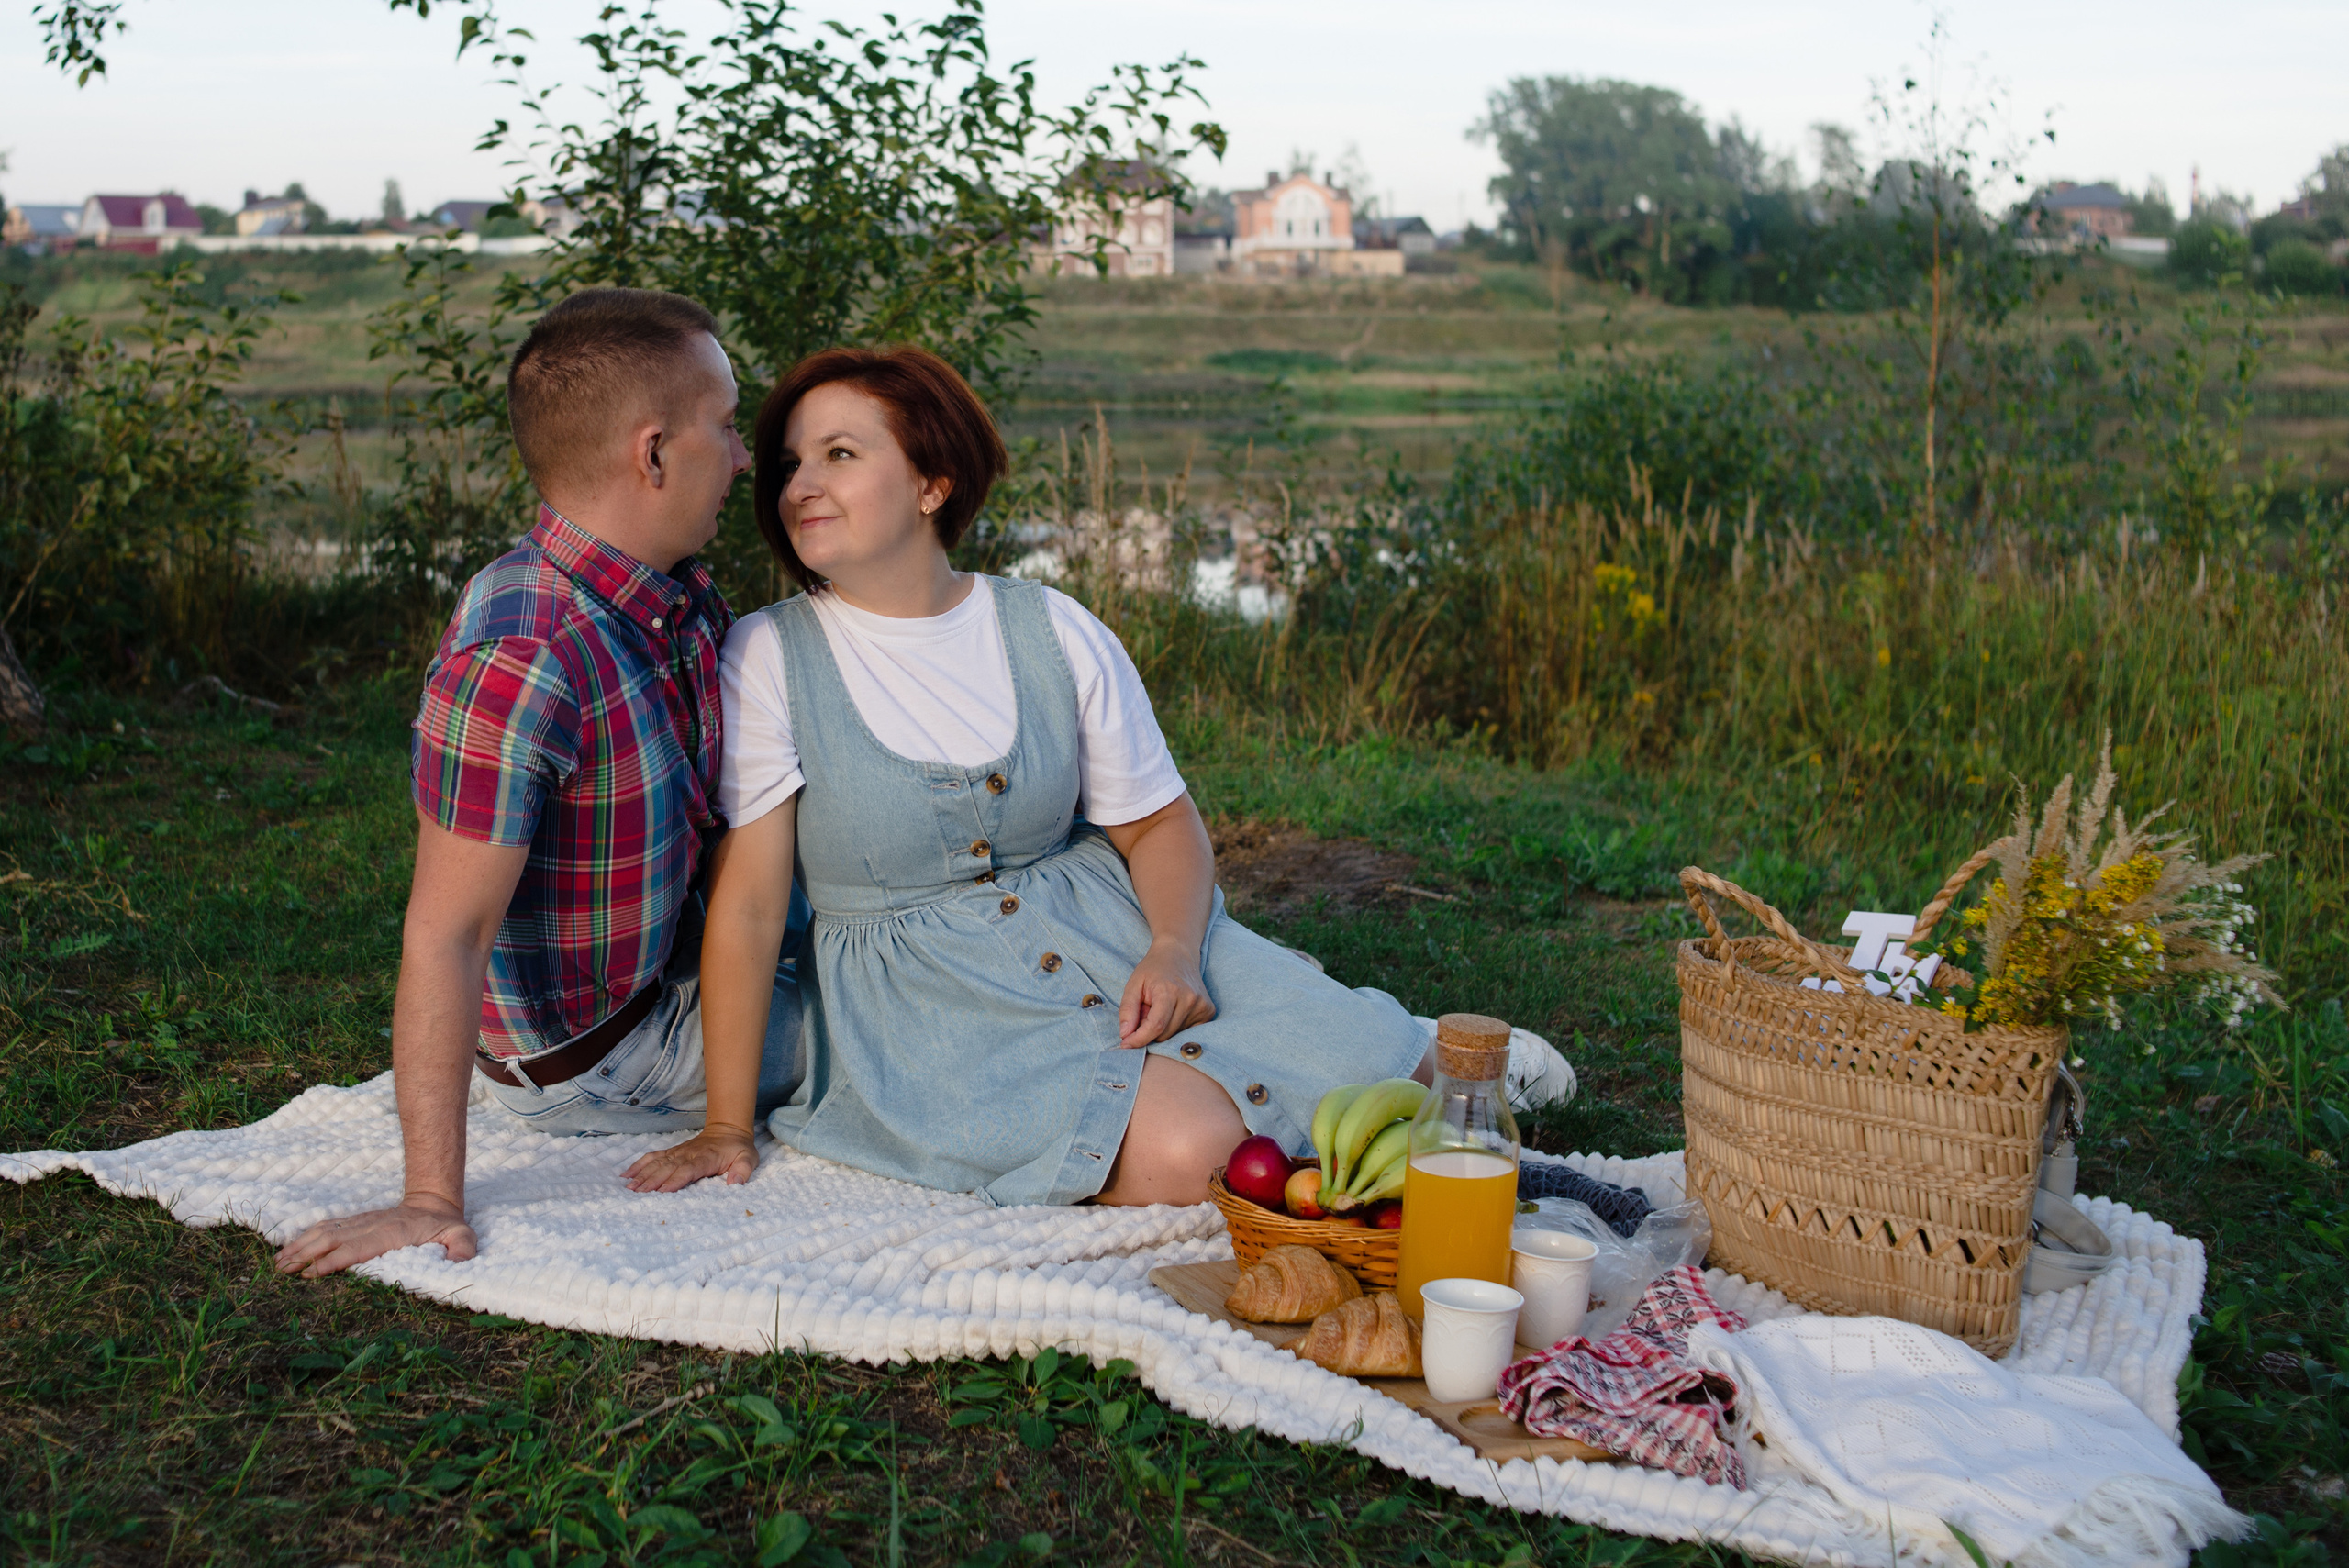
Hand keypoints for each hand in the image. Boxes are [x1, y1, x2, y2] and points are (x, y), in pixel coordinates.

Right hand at [274, 1194, 476, 1277]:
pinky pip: (328, 1225)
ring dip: (301, 1245)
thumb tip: (460, 1262)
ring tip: (277, 1262)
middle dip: (306, 1254)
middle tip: (280, 1271)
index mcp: (392, 1233)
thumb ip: (462, 1249)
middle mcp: (372, 1225)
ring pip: (326, 1230)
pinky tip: (290, 1247)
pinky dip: (306, 1236)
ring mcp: (362, 1221)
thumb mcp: (462, 1236)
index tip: (309, 1273)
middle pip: (333, 1239)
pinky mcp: (356, 1220)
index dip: (333, 1260)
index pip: (357, 1248)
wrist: (435, 1203)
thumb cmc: (446, 1226)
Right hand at [622, 1125, 758, 1191]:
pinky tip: (626, 1174)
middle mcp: (688, 1155)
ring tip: (629, 1187)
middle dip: (652, 1180)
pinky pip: (653, 1157)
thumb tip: (735, 1183)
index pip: (688, 1170)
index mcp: (706, 1158)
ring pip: (657, 1163)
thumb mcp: (748, 1158)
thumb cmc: (738, 1148)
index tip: (663, 1191)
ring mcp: (678, 1152)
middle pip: (667, 1168)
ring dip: (642, 1174)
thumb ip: (743, 1170)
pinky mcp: (672, 1152)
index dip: (676, 1180)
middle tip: (637, 1193)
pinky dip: (639, 1164)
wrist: (728, 1129)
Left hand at [1118, 936, 1216, 1047]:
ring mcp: (1202, 1006)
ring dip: (1163, 1028)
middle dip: (1150, 1030)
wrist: (1179, 953)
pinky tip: (1174, 1011)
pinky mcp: (1209, 1011)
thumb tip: (1125, 1035)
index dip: (1139, 1039)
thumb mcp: (1133, 984)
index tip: (1126, 1044)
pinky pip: (1188, 1033)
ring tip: (1161, 1008)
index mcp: (1169, 991)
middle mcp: (1189, 999)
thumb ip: (1127, 1010)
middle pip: (1164, 1034)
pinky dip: (1176, 1028)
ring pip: (1175, 1036)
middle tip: (1146, 1012)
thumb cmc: (1153, 969)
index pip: (1156, 1026)